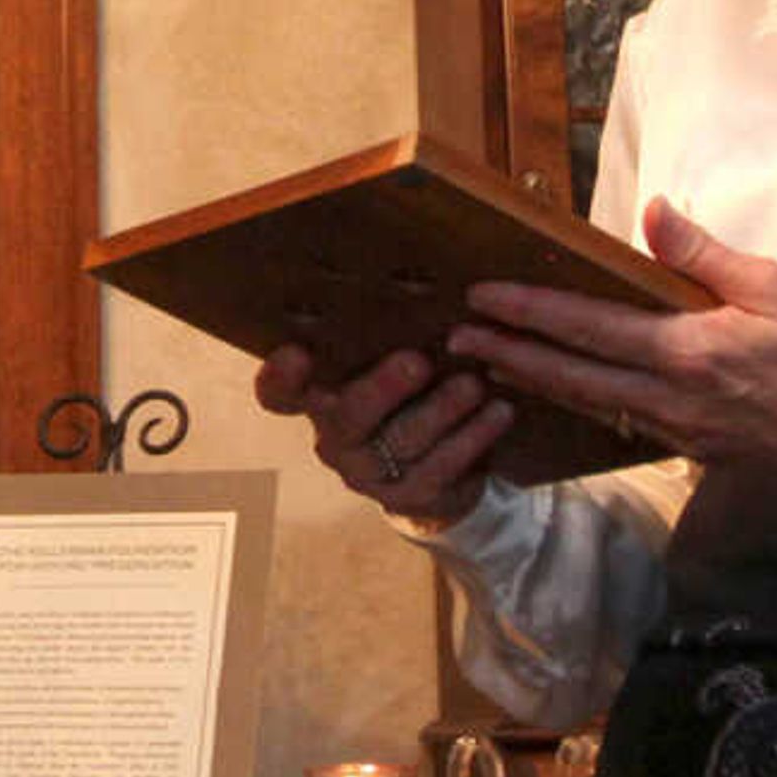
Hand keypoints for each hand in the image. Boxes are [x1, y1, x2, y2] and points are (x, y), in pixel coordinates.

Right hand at [250, 343, 514, 526]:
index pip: (279, 393)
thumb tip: (416, 280)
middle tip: (417, 362)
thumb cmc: (411, 390)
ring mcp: (367, 471)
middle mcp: (334, 436)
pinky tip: (498, 413)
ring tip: (473, 385)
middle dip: (383, 389)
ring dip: (441, 411)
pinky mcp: (405, 497)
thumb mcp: (390, 359)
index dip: (280, 377)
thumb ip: (386, 335)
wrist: (439, 465)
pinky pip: (439, 469)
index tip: (297, 352)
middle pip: (347, 416)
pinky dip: (471, 438)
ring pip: (401, 442)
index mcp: (318, 397)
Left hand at [445, 198, 776, 480]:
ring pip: (588, 402)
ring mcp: (676, 428)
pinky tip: (555, 389)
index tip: (484, 297)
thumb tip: (651, 209)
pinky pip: (618, 420)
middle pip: (570, 374)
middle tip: (455, 338)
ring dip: (534, 380)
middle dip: (508, 353)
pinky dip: (578, 402)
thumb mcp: (770, 284)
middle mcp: (670, 395)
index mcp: (688, 350)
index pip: (590, 327)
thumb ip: (701, 253)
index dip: (531, 312)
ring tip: (486, 361)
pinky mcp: (688, 446)